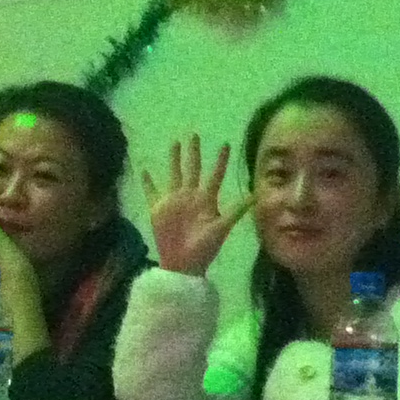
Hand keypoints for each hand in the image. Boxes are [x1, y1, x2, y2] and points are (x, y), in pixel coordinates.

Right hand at [140, 135, 249, 277]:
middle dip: (194, 152)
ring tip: (175, 143)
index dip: (221, 161)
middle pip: (193, 169)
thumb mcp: (222, 228)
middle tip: (195, 134)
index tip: (226, 145)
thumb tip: (255, 196)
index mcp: (206, 200)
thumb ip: (236, 210)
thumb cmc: (204, 248)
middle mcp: (191, 196)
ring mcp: (174, 201)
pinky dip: (148, 181)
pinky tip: (143, 169)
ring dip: (174, 159)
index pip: (215, 176)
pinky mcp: (158, 209)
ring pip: (174, 174)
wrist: (183, 264)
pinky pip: (152, 191)